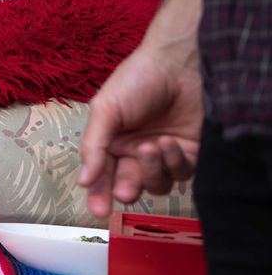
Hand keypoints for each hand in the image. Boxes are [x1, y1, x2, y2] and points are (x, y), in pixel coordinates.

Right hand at [77, 41, 202, 218]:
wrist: (179, 63)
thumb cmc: (136, 80)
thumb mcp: (105, 109)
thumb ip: (93, 146)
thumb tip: (82, 181)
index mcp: (112, 142)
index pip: (103, 176)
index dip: (99, 194)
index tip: (98, 211)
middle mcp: (137, 152)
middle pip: (130, 185)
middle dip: (127, 189)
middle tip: (125, 191)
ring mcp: (164, 155)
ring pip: (158, 183)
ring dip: (152, 170)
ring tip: (150, 146)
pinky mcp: (191, 153)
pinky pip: (182, 172)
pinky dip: (174, 161)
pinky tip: (168, 141)